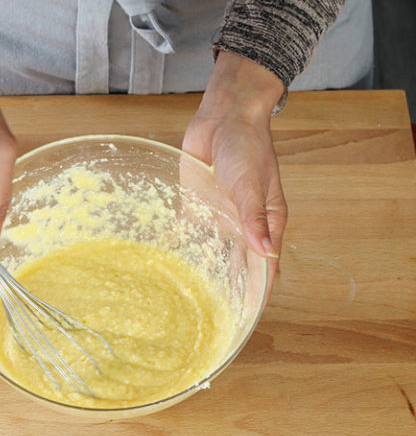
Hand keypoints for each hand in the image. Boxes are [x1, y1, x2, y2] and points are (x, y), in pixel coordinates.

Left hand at [182, 51, 286, 299]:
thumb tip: (266, 255)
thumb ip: (254, 218)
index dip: (258, 291)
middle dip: (229, 288)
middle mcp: (242, 224)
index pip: (264, 265)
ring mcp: (219, 215)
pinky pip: (190, 231)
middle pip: (237, 264)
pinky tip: (168, 265)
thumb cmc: (247, 147)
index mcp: (266, 222)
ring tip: (189, 300)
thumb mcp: (252, 184)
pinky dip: (183, 247)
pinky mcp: (196, 204)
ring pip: (213, 251)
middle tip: (213, 317)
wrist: (222, 118)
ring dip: (205, 271)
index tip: (247, 317)